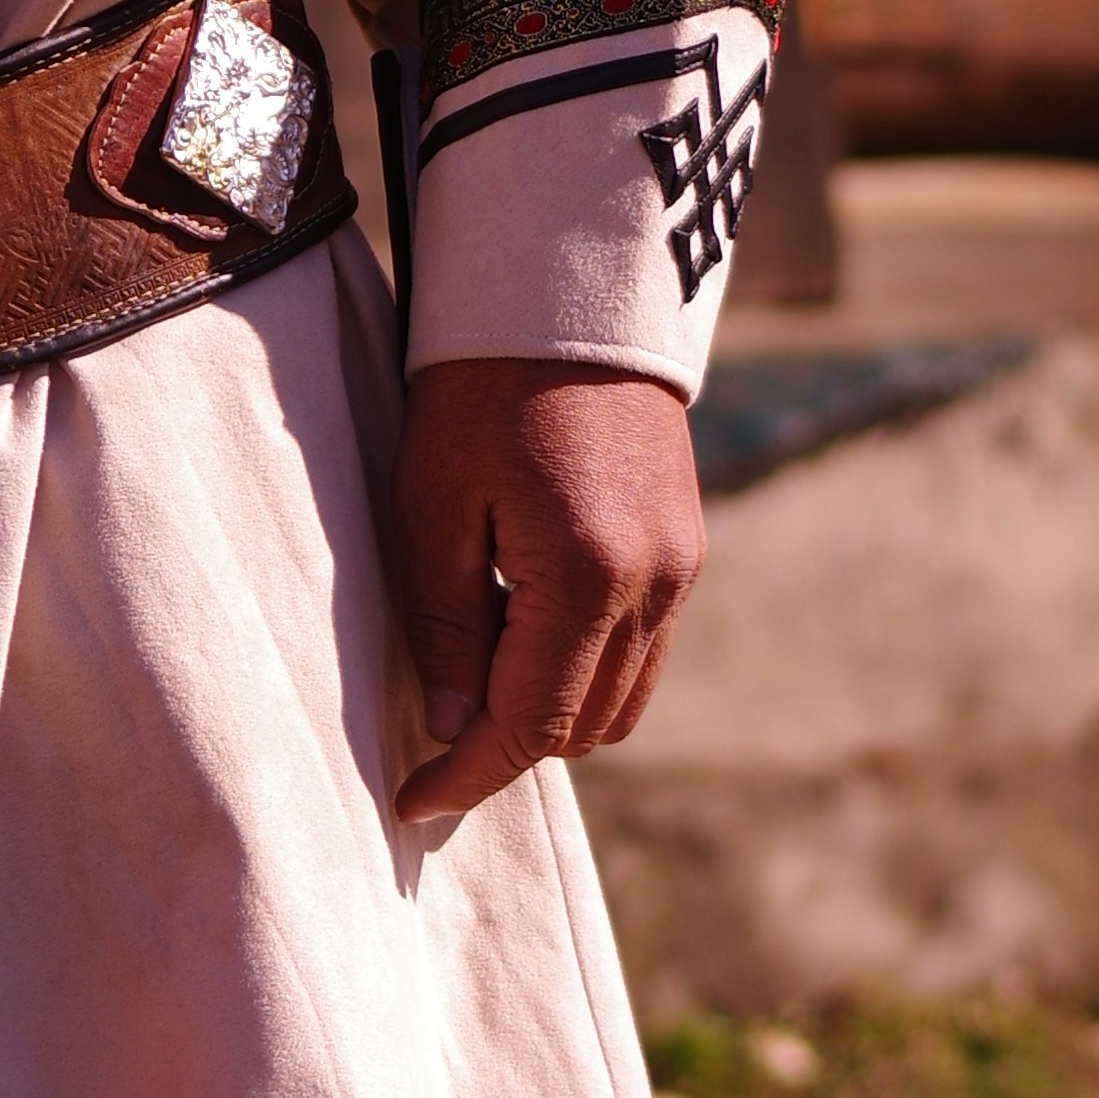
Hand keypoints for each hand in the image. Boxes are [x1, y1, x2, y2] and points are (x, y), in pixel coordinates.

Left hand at [385, 353, 702, 830]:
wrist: (567, 296)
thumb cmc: (477, 391)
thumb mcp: (432, 506)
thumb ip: (444, 627)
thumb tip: (456, 728)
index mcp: (586, 577)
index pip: (531, 725)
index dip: (468, 775)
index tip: (411, 802)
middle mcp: (653, 584)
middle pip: (584, 727)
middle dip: (508, 752)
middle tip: (433, 748)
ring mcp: (682, 568)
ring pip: (623, 700)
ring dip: (554, 718)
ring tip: (477, 697)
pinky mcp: (687, 547)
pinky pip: (644, 652)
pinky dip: (588, 672)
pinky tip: (525, 645)